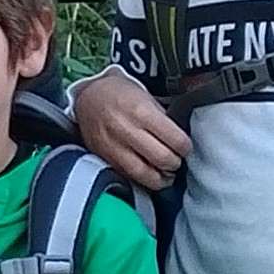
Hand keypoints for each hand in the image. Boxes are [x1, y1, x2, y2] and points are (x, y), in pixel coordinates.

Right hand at [71, 66, 189, 187]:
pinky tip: (149, 174)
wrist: (88, 97)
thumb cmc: (119, 94)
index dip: (185, 147)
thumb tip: (178, 140)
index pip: (175, 140)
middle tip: (177, 159)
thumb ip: (163, 119)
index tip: (185, 147)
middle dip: (175, 163)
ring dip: (160, 178)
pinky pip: (129, 176)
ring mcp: (114, 147)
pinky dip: (143, 179)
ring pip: (145, 174)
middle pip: (163, 159)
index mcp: (141, 111)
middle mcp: (127, 130)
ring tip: (166, 173)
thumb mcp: (146, 96)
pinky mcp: (105, 158)